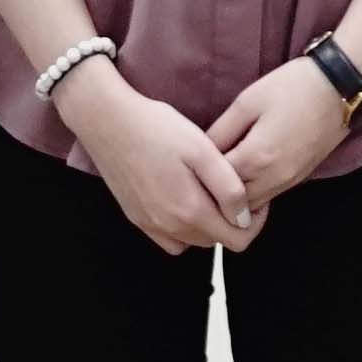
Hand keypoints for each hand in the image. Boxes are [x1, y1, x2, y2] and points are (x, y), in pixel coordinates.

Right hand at [56, 61, 258, 255]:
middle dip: (232, 222)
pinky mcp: (136, 217)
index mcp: (191, 211)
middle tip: (232, 189)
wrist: (107, 119)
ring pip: (194, 240)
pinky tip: (182, 201)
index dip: (254, 222)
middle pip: (217, 241)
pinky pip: (169, 239)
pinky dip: (182, 229)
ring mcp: (150, 224)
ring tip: (208, 192)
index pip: (238, 240)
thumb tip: (243, 218)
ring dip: (208, 224)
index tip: (255, 199)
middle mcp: (170, 226)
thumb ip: (228, 188)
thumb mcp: (203, 150)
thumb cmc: (156, 128)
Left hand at [204, 57, 354, 208]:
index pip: (216, 183)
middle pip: (233, 203)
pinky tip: (240, 173)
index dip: (198, 176)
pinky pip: (268, 196)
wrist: (340, 89)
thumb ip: (222, 130)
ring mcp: (289, 181)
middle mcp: (274, 178)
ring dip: (232, 196)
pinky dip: (251, 192)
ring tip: (215, 175)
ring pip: (251, 205)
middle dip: (214, 192)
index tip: (185, 165)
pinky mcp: (298, 179)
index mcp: (257, 157)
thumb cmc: (291, 88)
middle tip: (196, 174)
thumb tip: (201, 151)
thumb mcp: (247, 102)